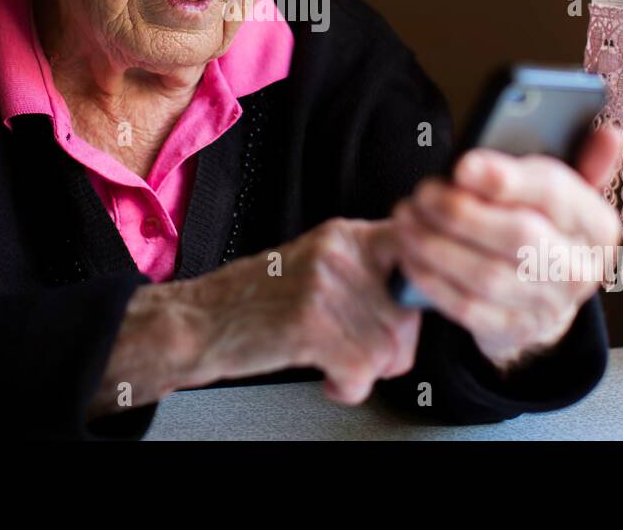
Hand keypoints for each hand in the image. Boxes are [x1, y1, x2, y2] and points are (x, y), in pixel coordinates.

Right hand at [176, 216, 421, 404]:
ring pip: (388, 348)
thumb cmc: (258, 302)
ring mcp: (323, 286)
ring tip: (333, 362)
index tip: (409, 312)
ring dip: (365, 371)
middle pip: (408, 314)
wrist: (199, 322)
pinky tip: (325, 377)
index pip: (415, 252)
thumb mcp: (317, 266)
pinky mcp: (310, 324)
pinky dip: (348, 387)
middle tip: (359, 353)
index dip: (420, 291)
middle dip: (391, 348)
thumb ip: (369, 271)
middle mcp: (337, 253)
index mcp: (343, 235)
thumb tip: (423, 297)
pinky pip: (362, 371)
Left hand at [391, 125, 622, 369]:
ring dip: (436, 244)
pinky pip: (466, 308)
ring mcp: (548, 306)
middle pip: (518, 236)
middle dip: (461, 211)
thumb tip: (609, 133)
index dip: (506, 178)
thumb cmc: (547, 227)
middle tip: (422, 192)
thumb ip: (580, 161)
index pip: (555, 193)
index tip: (462, 164)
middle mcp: (579, 269)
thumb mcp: (566, 194)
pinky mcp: (513, 330)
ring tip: (405, 217)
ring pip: (487, 275)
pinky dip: (432, 280)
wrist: (546, 298)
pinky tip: (408, 254)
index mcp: (596, 224)